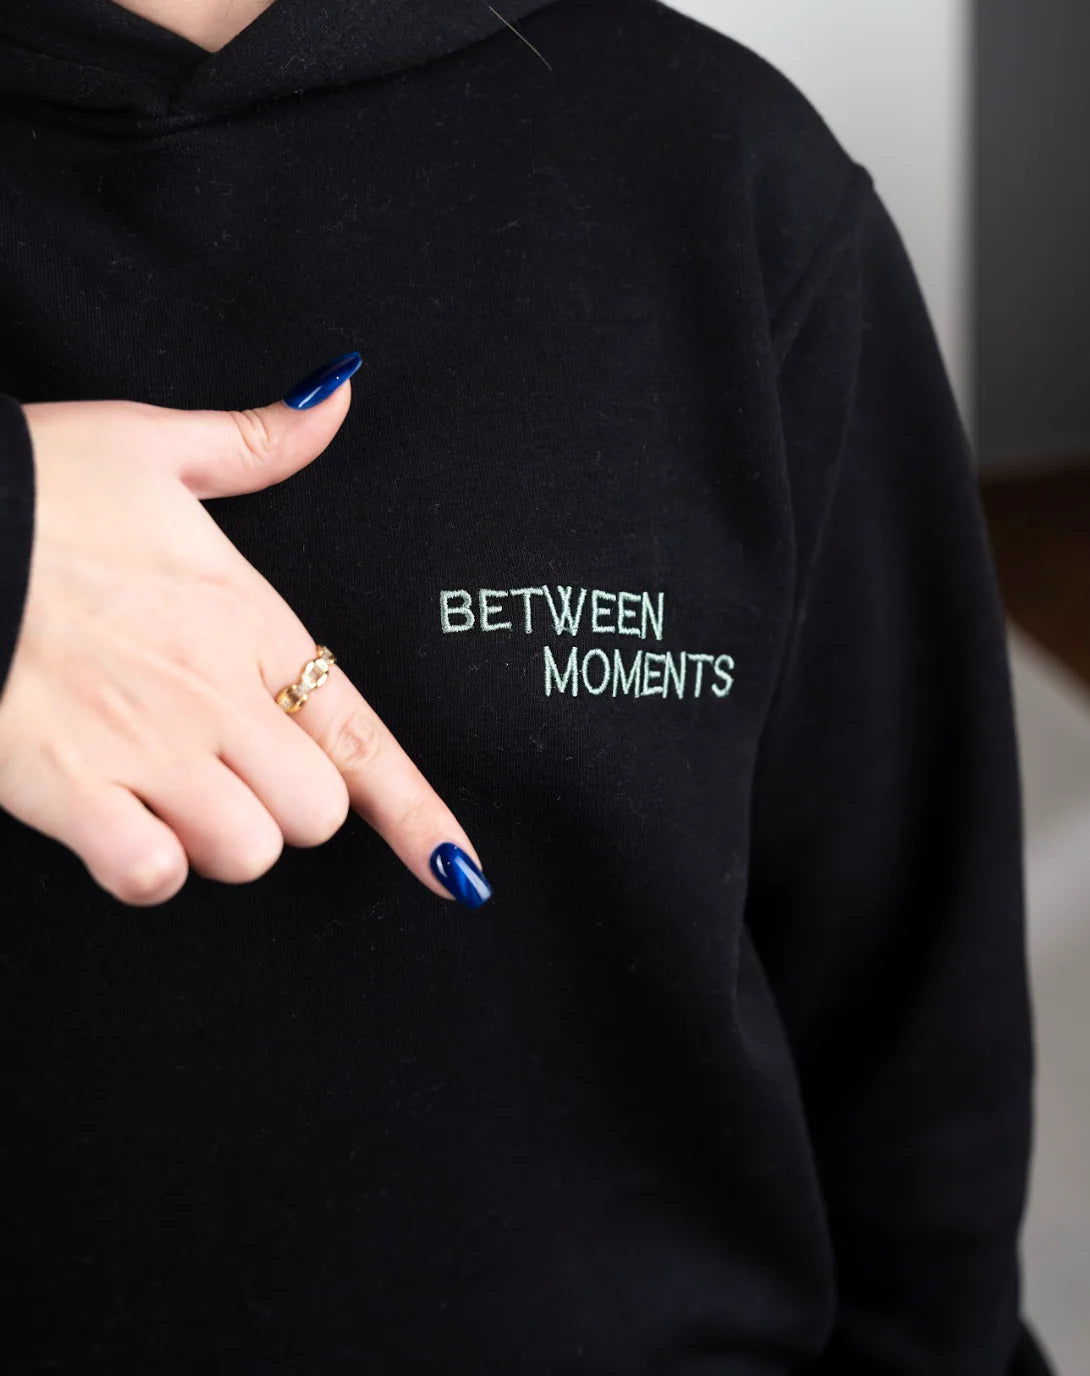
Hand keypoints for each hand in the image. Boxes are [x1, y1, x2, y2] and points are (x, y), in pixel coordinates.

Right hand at [0, 362, 489, 908]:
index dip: (420, 817)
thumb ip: (258, 444)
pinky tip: (115, 824)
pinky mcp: (70, 790)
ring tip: (166, 789)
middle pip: (314, 816)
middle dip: (285, 808)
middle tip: (231, 768)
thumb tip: (337, 400)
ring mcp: (147, 748)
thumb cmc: (33, 487)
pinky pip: (150, 876)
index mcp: (251, 622)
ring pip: (244, 854)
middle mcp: (217, 695)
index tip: (459, 873)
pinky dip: (142, 867)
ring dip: (216, 840)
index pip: (364, 739)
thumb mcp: (153, 445)